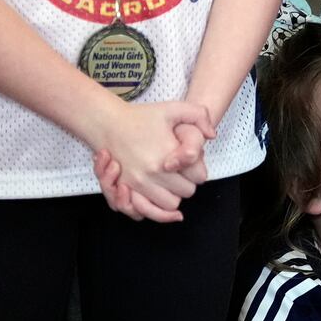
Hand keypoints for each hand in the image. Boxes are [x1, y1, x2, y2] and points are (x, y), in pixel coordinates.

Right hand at [93, 101, 214, 219]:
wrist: (108, 123)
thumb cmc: (142, 117)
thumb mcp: (174, 109)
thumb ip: (199, 116)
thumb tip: (211, 135)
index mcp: (168, 153)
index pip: (199, 176)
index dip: (197, 169)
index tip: (189, 162)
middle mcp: (153, 171)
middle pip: (187, 192)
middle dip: (186, 182)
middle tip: (178, 171)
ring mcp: (138, 182)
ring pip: (170, 204)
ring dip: (171, 195)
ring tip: (168, 181)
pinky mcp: (125, 189)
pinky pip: (146, 211)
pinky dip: (153, 208)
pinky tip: (157, 195)